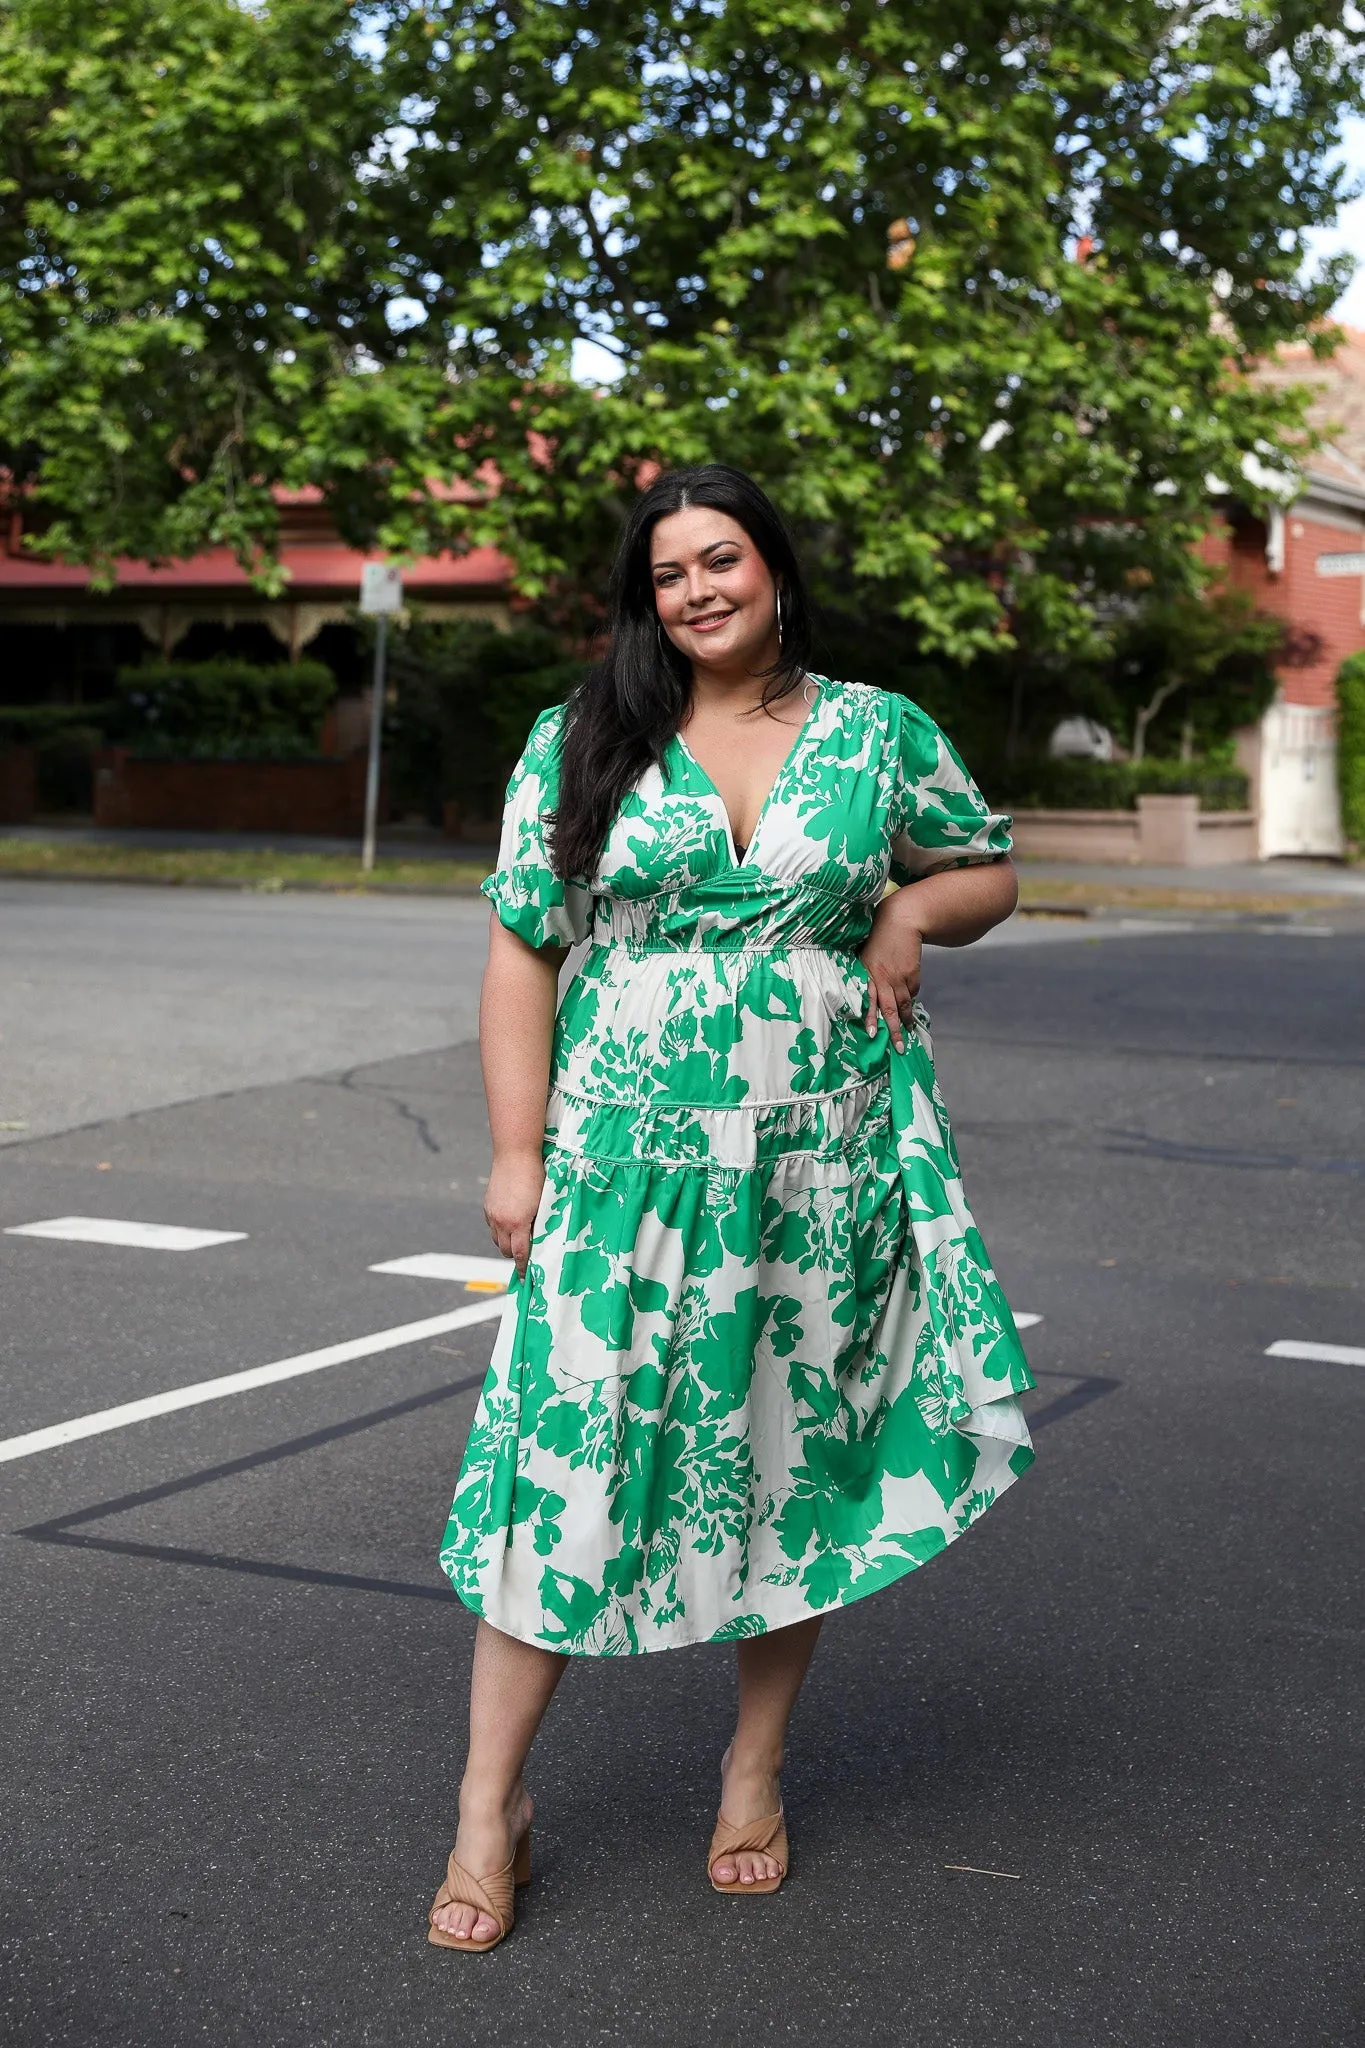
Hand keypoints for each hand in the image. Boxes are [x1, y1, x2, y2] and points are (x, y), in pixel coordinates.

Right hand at [484, 1150, 544, 1277]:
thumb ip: (539, 1224)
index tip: (525, 1278)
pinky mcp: (487, 1206)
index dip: (523, 1268)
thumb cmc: (535, 1177)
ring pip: (496, 1239)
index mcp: (518, 1223)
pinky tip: (510, 1221)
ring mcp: (492, 1214)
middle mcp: (501, 1221)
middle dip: (515, 1254)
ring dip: (506, 1242)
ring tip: (519, 1236)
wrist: (515, 1154)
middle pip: (505, 1250)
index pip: (520, 1254)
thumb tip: (538, 1240)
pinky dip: (500, 1229)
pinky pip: (492, 1226)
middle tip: (527, 1252)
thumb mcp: (543, 1203)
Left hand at [858, 897, 923, 1052]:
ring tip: (907, 1033)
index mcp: (867, 973)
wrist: (902, 920)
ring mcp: (901, 977)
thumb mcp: (864, 955)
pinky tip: (908, 1003)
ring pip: (904, 1004)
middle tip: (899, 1048)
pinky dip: (909, 999)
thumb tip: (863, 995)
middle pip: (890, 1009)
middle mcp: (884, 977)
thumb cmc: (877, 938)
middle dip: (895, 1031)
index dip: (871, 1017)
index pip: (868, 1000)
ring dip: (906, 1020)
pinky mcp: (913, 974)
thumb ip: (864, 975)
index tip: (871, 1034)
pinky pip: (911, 992)